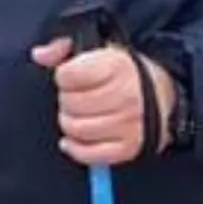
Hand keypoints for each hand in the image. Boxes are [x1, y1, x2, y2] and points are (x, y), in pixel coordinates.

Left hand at [29, 38, 176, 165]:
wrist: (163, 94)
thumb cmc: (124, 72)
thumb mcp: (97, 49)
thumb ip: (63, 48)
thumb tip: (39, 55)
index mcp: (117, 66)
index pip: (68, 76)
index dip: (63, 77)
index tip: (71, 77)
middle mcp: (125, 95)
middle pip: (70, 104)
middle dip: (66, 100)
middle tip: (77, 97)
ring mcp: (128, 124)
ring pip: (76, 129)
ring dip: (70, 122)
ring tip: (79, 114)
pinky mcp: (128, 147)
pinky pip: (90, 154)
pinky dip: (76, 148)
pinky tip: (73, 139)